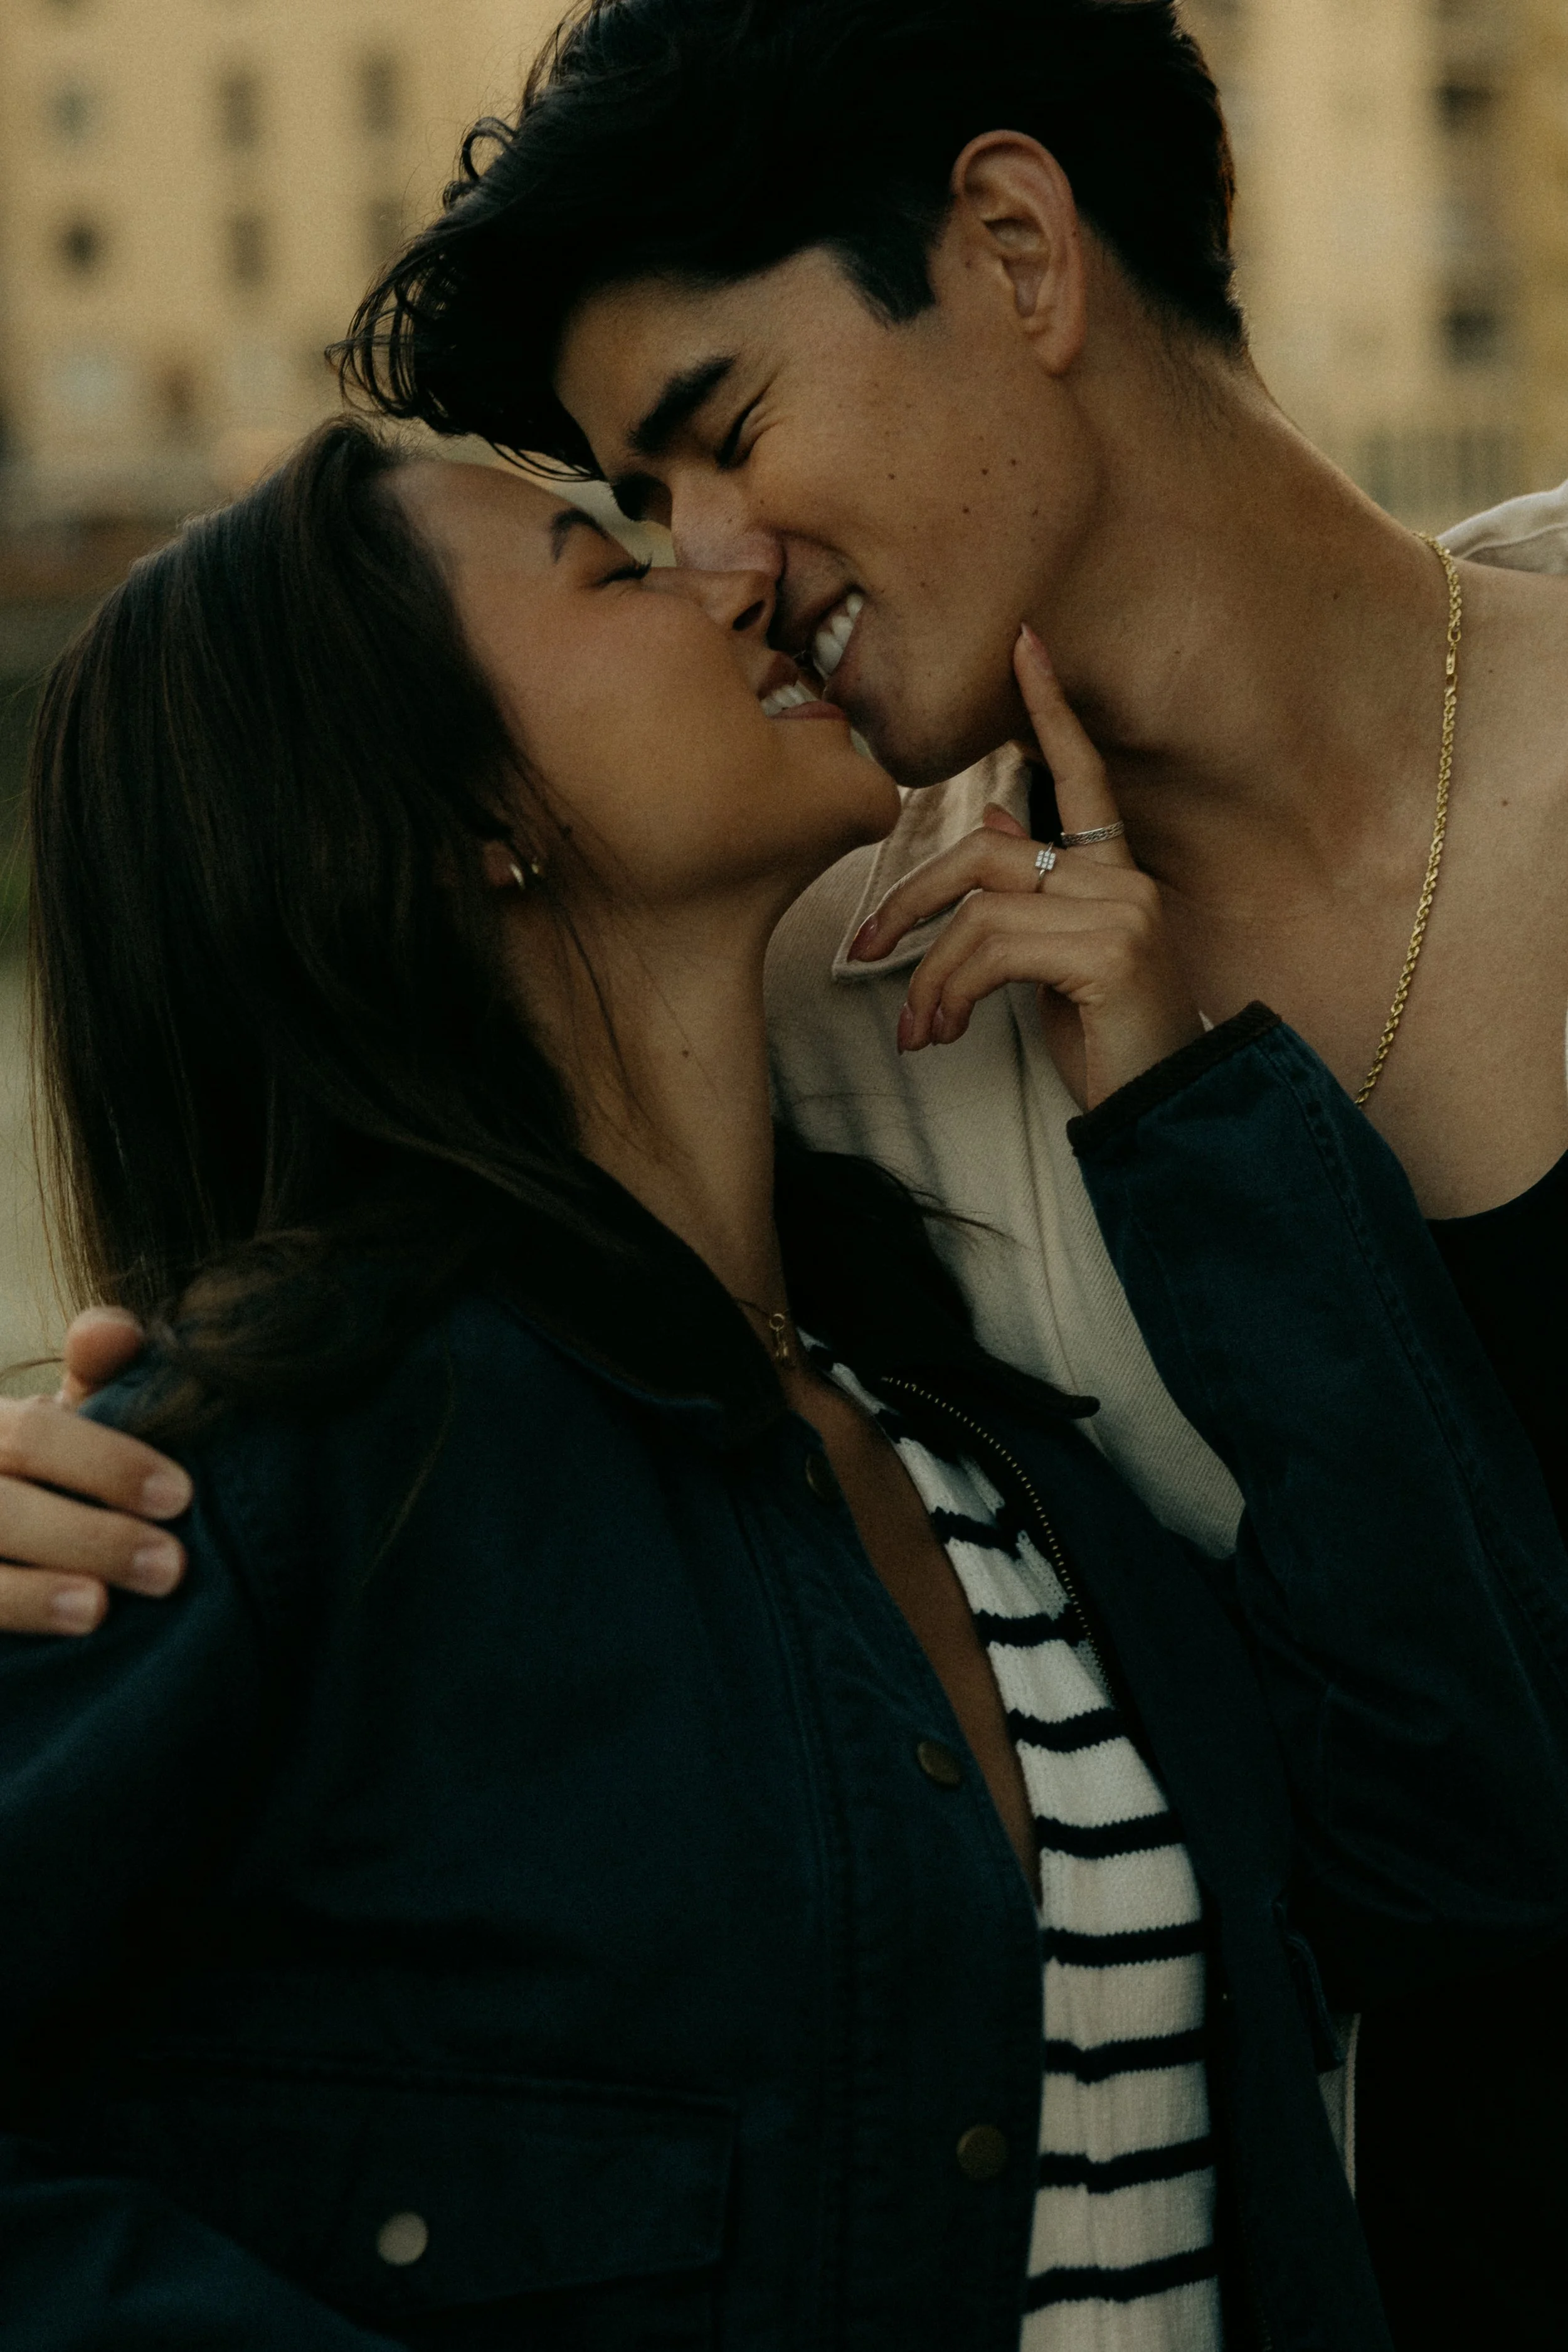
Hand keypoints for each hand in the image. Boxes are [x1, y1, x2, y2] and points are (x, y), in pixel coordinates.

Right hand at [0, 1307, 187, 1635]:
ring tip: (100, 1610)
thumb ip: (97, 1376)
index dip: (106, 1463)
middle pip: (4, 1510)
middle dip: (90, 1538)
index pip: (32, 1436)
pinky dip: (14, 1617)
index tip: (182, 1495)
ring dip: (34, 1593)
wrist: (8, 1540)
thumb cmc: (47, 1472)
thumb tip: (114, 1329)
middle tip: (172, 1567)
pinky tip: (60, 1639)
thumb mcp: (68, 1421)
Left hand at [847, 625, 1201, 1107]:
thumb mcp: (1057, 963)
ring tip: (923, 1030)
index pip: (1082, 774)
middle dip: (911, 900)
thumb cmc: (1108, 1044)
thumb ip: (1027, 892)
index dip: (1051, 710)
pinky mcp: (1109, 953)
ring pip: (979, 912)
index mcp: (1113, 875)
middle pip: (985, 851)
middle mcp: (1123, 882)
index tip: (1026, 643)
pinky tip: (947, 1033)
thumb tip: (994, 817)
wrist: (1165, 1114)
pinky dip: (951, 993)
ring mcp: (1121, 914)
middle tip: (867, 951)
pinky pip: (993, 950)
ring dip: (931, 976)